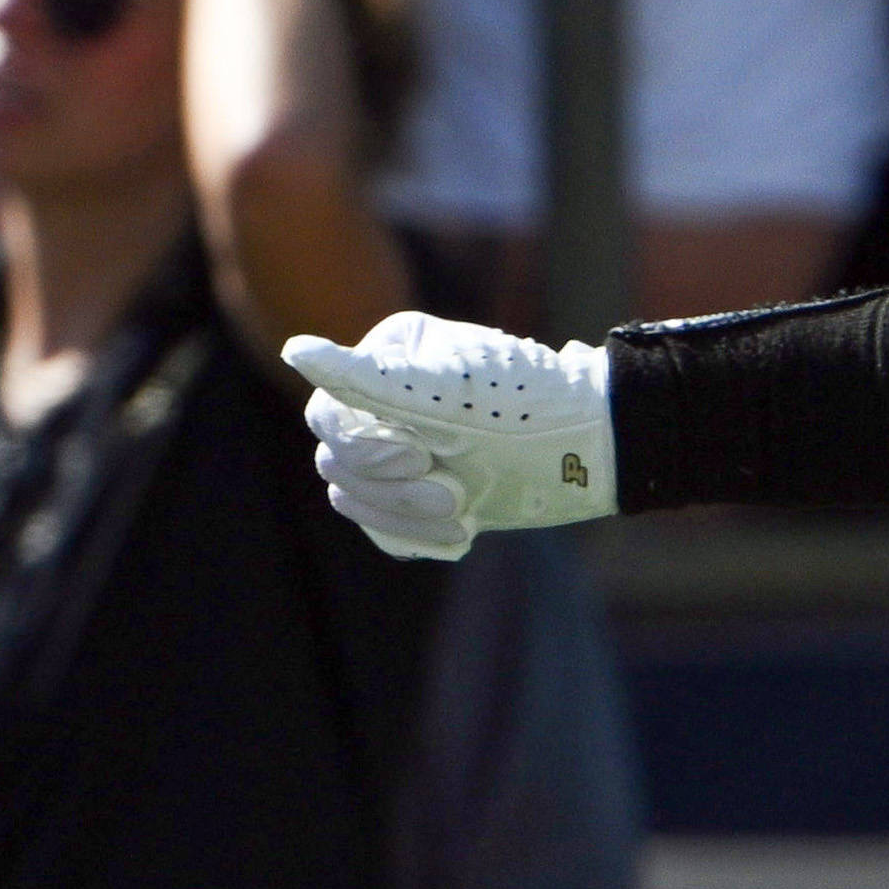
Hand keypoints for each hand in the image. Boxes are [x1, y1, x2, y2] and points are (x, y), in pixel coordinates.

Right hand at [284, 313, 617, 562]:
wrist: (593, 449)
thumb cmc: (527, 408)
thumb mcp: (443, 393)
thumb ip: (364, 377)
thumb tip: (295, 350)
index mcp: (383, 361)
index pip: (326, 416)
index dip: (363, 447)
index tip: (419, 456)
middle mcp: (383, 401)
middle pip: (336, 463)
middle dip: (393, 488)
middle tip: (454, 493)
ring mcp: (400, 449)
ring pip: (353, 500)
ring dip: (407, 516)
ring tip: (463, 511)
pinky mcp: (419, 495)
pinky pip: (382, 530)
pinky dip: (417, 539)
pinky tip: (463, 532)